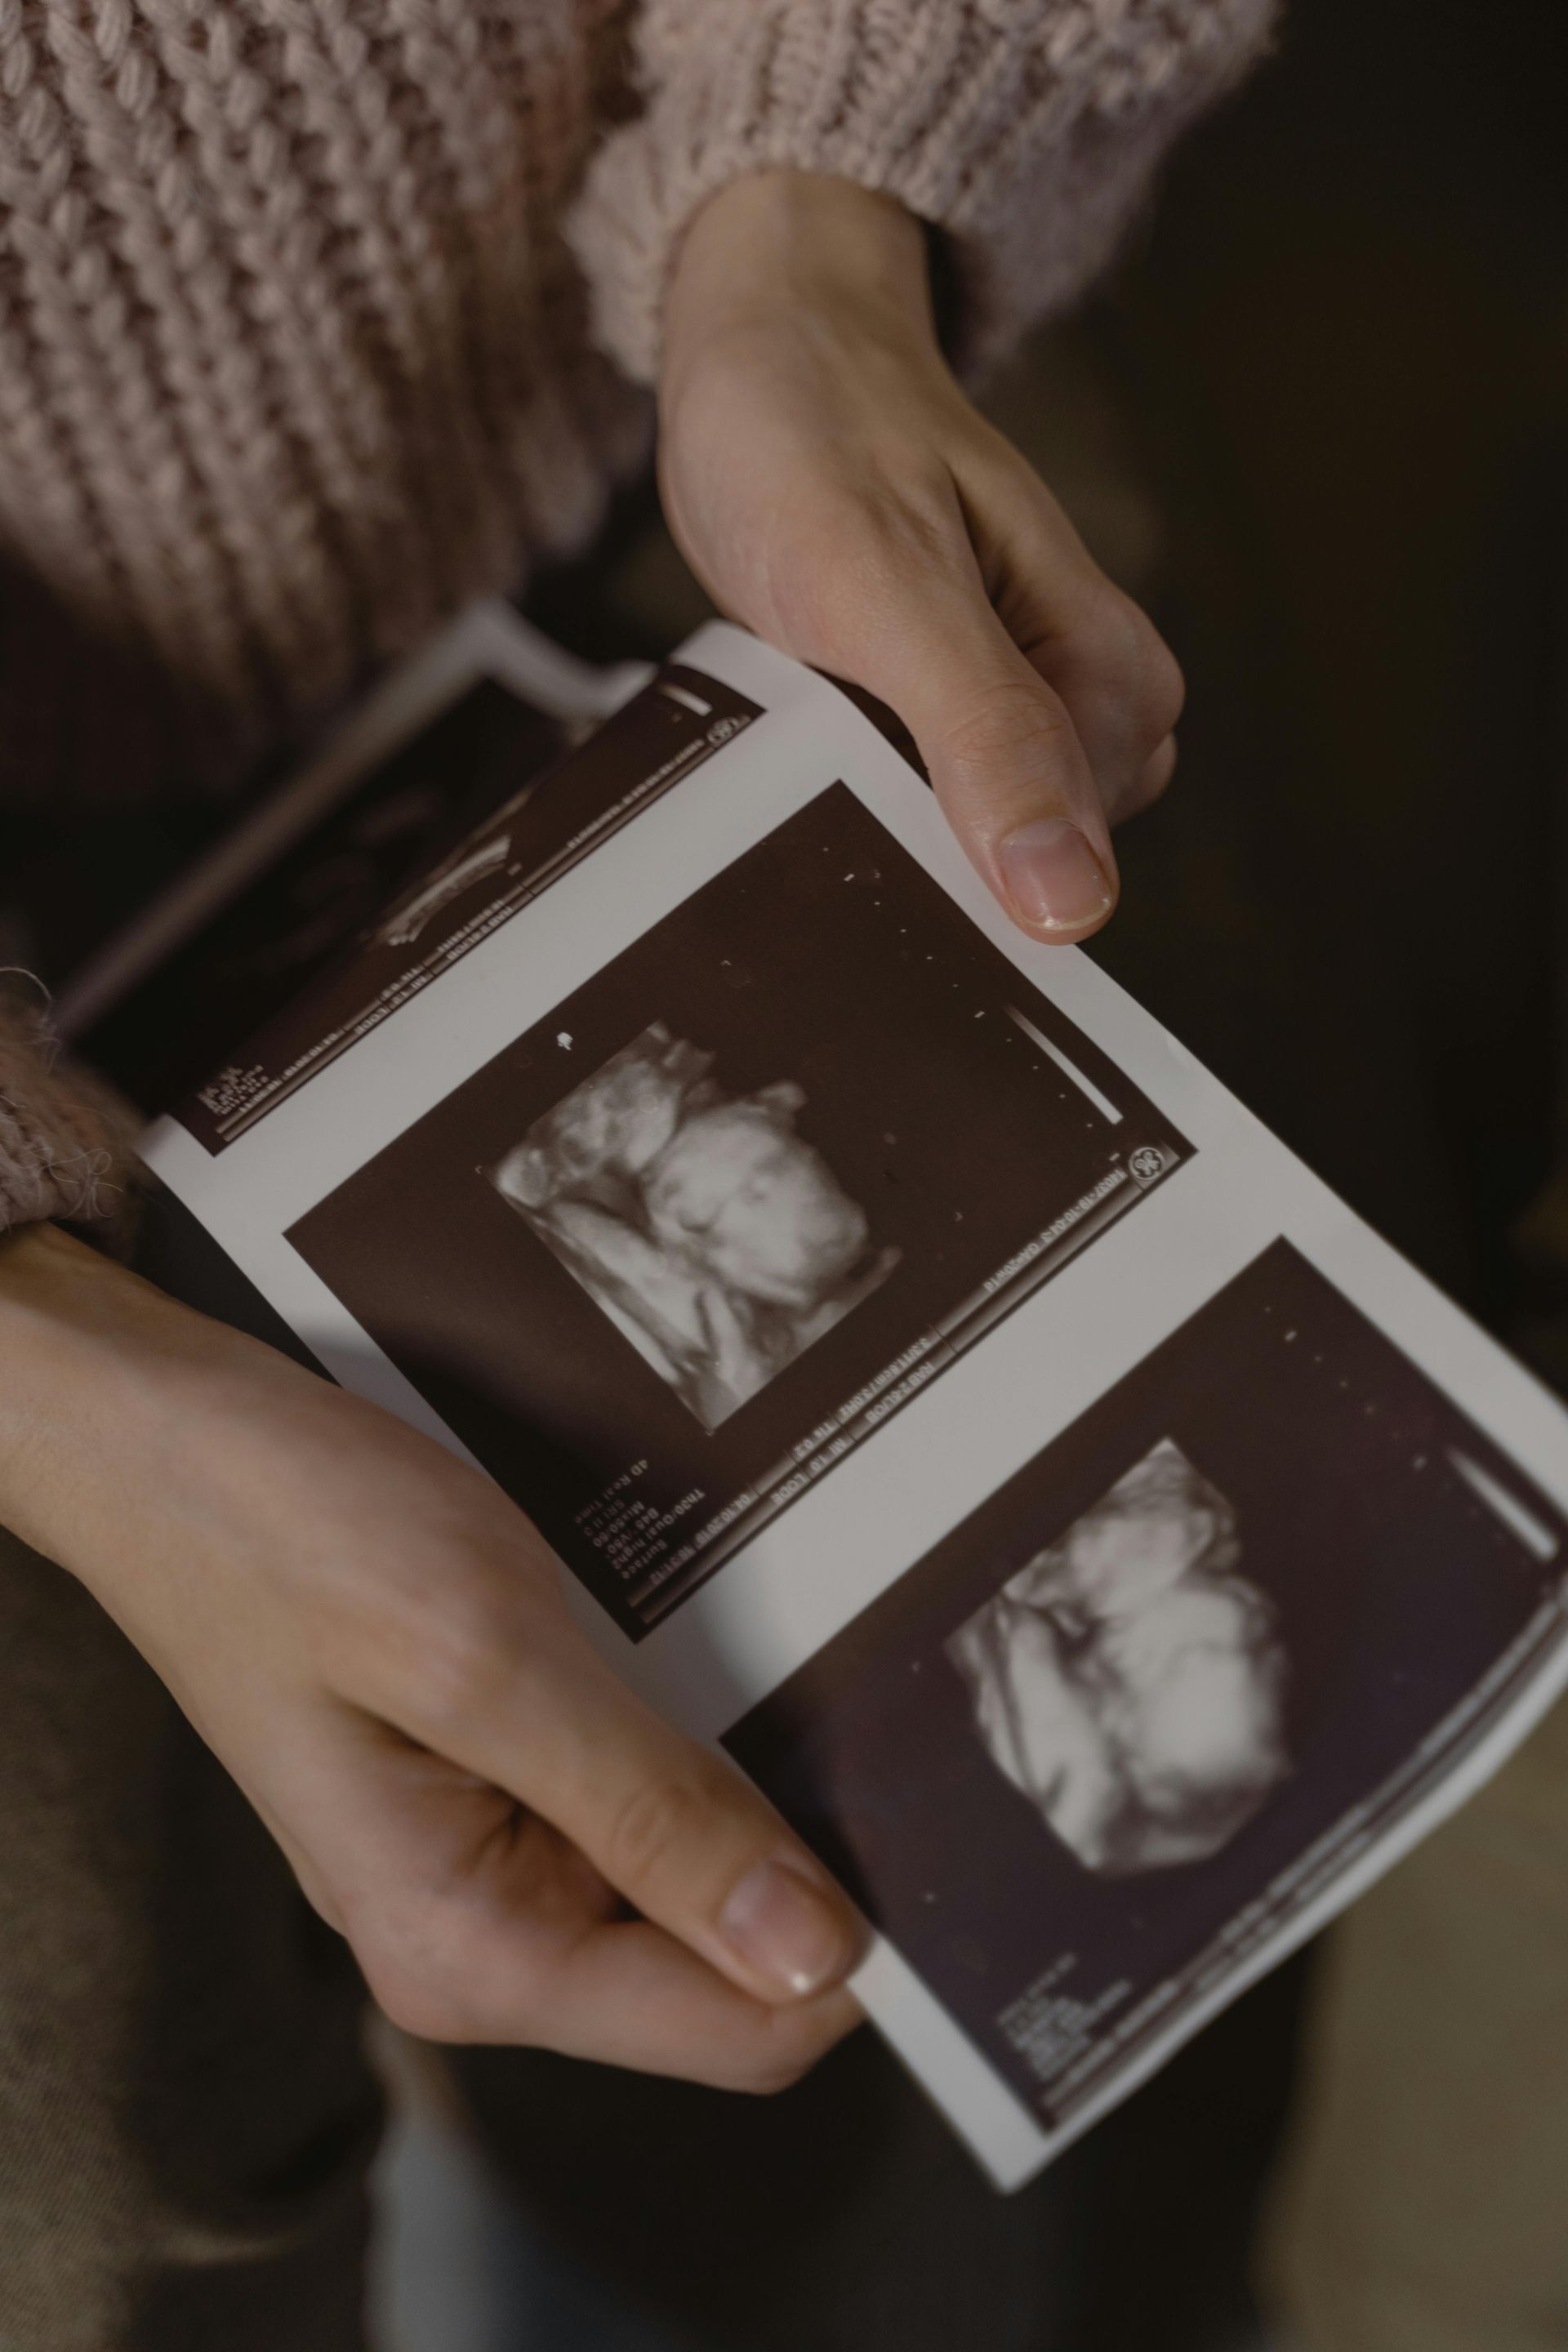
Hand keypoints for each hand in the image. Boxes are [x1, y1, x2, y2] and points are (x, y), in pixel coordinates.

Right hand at [0, 1225, 861, 2086]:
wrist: (163, 1441)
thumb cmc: (286, 1530)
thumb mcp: (489, 1659)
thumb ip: (652, 1812)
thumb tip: (811, 1948)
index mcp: (477, 1947)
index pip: (744, 2028)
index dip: (851, 1941)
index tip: (924, 1813)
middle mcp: (486, 1932)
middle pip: (729, 1953)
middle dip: (799, 1839)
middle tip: (840, 1680)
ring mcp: (487, 1856)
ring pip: (692, 1860)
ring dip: (742, 1765)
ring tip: (754, 1631)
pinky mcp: (490, 1780)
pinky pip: (637, 1792)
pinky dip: (683, 1721)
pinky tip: (687, 1626)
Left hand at [659, 171, 1184, 941]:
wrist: (763, 344)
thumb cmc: (821, 432)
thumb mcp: (892, 589)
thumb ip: (988, 739)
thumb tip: (1073, 904)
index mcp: (1115, 676)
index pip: (1066, 866)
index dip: (958, 874)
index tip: (861, 818)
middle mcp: (1087, 703)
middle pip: (1011, 868)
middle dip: (909, 843)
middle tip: (819, 745)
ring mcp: (1016, 713)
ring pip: (955, 847)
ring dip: (867, 816)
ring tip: (809, 722)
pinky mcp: (945, 717)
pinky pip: (909, 808)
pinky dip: (845, 792)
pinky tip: (804, 738)